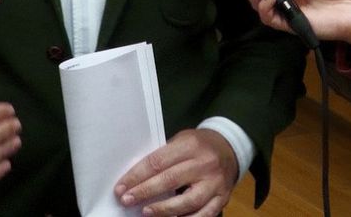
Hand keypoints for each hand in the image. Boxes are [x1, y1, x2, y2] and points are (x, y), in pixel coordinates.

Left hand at [115, 129, 237, 215]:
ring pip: (188, 201)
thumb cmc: (199, 145)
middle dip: (144, 192)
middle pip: (170, 180)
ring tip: (145, 212)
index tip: (121, 187)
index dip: (136, 176)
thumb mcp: (181, 140)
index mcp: (190, 145)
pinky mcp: (223, 198)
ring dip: (163, 209)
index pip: (158, 162)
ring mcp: (215, 183)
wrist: (229, 148)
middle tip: (127, 200)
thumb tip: (136, 178)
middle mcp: (204, 164)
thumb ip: (164, 157)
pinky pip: (204, 214)